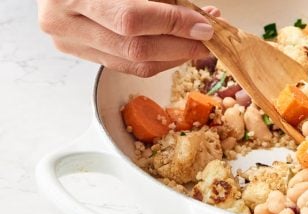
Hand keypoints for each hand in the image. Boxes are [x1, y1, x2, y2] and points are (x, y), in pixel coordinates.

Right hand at [37, 0, 220, 76]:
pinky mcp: (79, 52)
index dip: (172, 24)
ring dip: (174, 56)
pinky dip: (158, 58)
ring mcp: (70, 42)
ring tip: (198, 40)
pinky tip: (177, 46)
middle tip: (208, 37)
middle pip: (136, 49)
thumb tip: (198, 18)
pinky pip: (128, 65)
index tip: (203, 25)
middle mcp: (65, 23)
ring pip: (135, 64)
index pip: (131, 20)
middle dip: (181, 46)